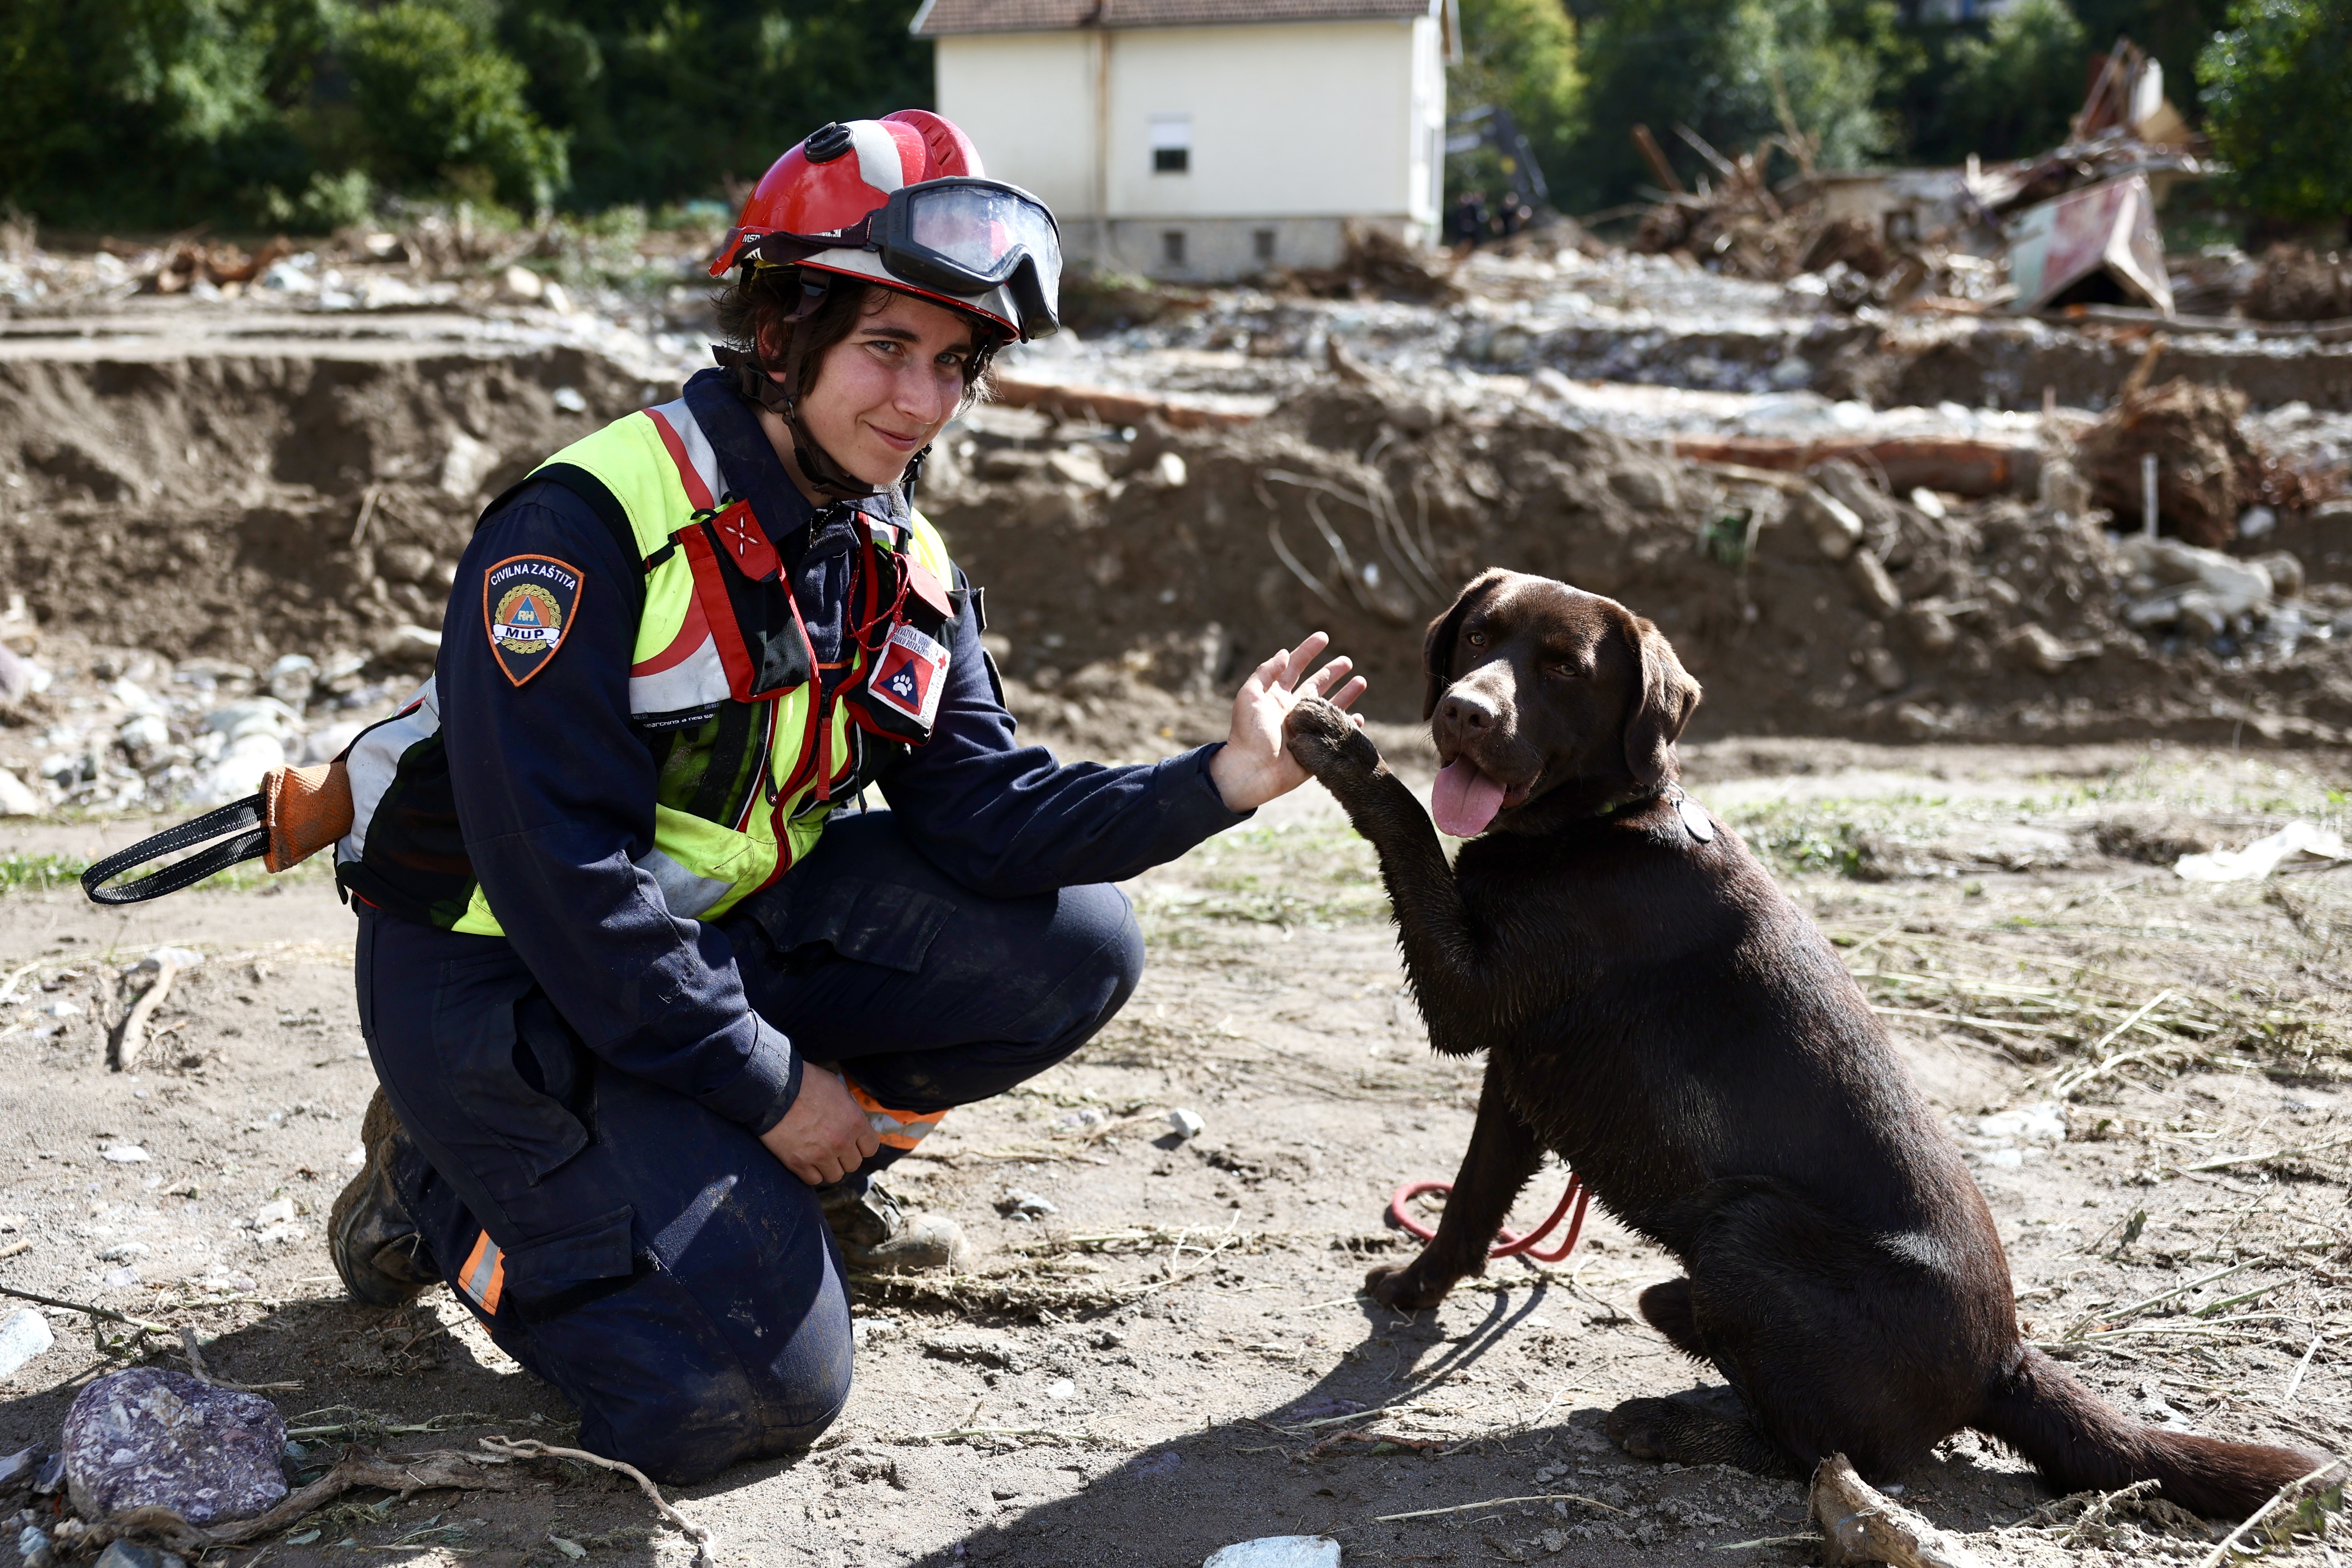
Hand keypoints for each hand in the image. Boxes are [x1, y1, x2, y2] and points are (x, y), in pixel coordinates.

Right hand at [760, 1067, 879, 1185]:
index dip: (862, 1145)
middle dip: (845, 1157)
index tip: (853, 1142)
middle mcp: (841, 1142)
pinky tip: (806, 1160)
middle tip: (833, 1147)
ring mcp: (820, 1155)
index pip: (871, 1148)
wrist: (773, 1089)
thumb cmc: (805, 1083)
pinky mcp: (799, 1163)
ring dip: (829, 1167)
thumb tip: (852, 1118)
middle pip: (853, 1164)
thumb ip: (849, 1108)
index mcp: (854, 1122)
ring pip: (835, 1176)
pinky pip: (813, 1180)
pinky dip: (811, 1173)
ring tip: (819, 1155)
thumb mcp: (836, 1088)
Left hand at [1206, 631, 1368, 812]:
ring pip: (1330, 706)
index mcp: (1276, 696)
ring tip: (1361, 681)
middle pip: (1317, 684)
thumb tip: (1284, 652)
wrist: (1251, 770)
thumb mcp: (1250, 697)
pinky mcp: (1315, 747)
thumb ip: (1266, 673)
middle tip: (1347, 661)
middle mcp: (1293, 709)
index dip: (1308, 651)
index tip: (1323, 637)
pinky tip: (1358, 717)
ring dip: (1346, 694)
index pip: (1295, 667)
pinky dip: (1348, 725)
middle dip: (1332, 672)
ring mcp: (1305, 728)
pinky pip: (1335, 733)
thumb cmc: (1247, 734)